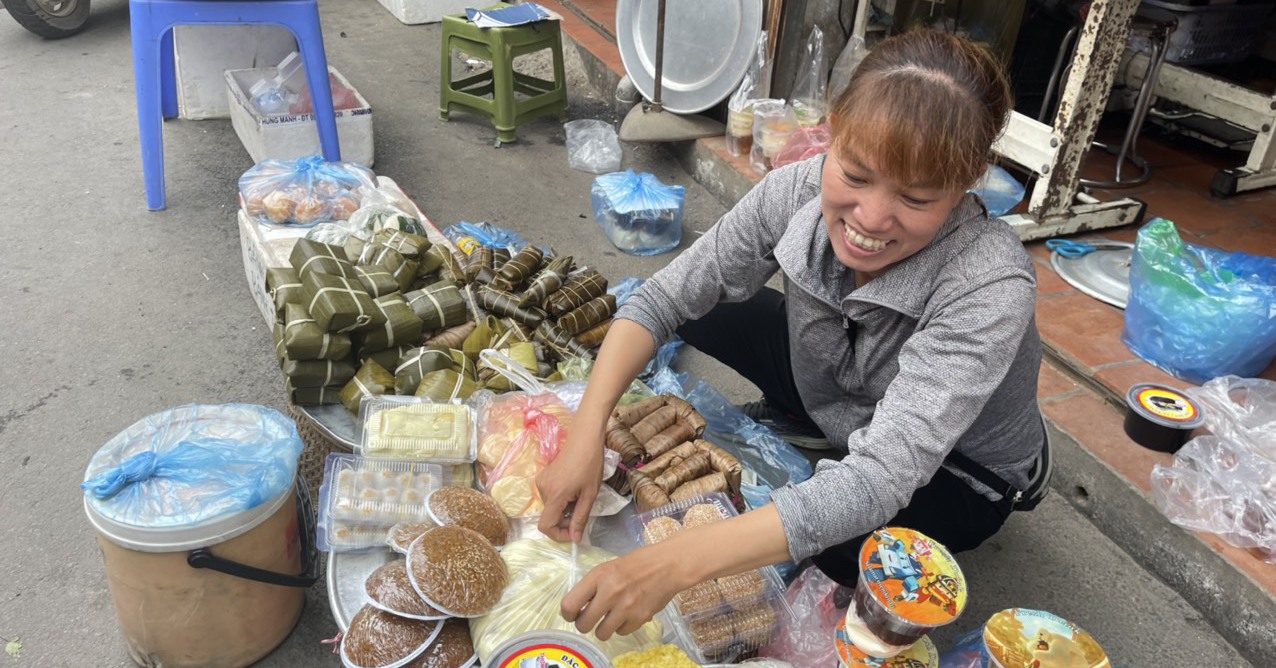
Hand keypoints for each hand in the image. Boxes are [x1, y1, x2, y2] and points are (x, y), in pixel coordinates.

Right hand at [536, 426, 604, 542]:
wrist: (584, 438)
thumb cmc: (590, 464)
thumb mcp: (590, 494)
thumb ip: (580, 518)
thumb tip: (575, 539)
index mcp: (554, 495)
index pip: (545, 526)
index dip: (558, 535)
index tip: (574, 532)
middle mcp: (542, 490)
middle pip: (548, 517)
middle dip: (564, 521)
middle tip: (582, 511)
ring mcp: (541, 482)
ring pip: (550, 508)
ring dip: (563, 510)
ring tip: (579, 497)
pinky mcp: (542, 477)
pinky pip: (549, 497)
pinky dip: (560, 501)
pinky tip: (573, 490)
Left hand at [561, 544, 685, 639]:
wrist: (668, 565)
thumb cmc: (637, 564)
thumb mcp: (609, 568)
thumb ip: (593, 586)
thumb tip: (578, 607)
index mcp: (599, 576)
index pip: (570, 604)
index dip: (567, 613)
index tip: (571, 614)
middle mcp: (610, 593)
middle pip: (583, 624)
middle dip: (584, 624)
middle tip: (589, 619)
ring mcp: (625, 607)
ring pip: (601, 633)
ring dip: (603, 628)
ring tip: (609, 619)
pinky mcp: (640, 618)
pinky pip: (621, 632)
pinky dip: (622, 627)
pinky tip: (627, 614)